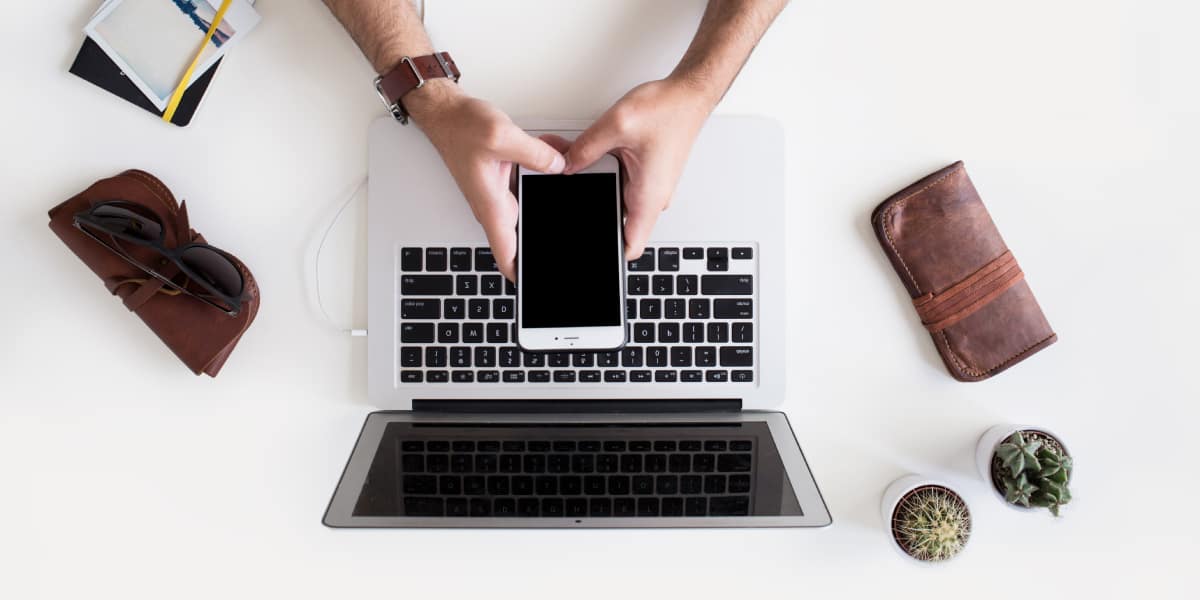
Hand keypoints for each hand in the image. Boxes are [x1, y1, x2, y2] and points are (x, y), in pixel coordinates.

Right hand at [407, 80, 565, 279]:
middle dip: (548, 231)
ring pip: (534, 203)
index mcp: (491, 205)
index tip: (538, 284)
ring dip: (550, 193)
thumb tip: (560, 166)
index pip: (506, 254)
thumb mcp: (502, 136)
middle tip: (573, 229)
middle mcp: (495, 204)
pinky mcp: (505, 178)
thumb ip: (536, 154)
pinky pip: (532, 182)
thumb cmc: (460, 127)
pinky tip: (558, 154)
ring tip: (568, 170)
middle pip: (526, 233)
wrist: (445, 112)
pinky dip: (546, 170)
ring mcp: (500, 192)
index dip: (521, 274)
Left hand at [563, 78, 714, 259]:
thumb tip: (564, 166)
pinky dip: (604, 172)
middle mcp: (651, 197)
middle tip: (569, 189)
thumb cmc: (669, 110)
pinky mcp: (646, 176)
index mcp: (648, 197)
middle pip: (614, 220)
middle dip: (590, 207)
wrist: (689, 96)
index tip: (588, 249)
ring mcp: (649, 188)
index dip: (608, 253)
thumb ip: (585, 149)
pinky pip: (620, 183)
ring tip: (578, 162)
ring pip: (614, 198)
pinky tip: (592, 156)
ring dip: (596, 185)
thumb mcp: (617, 126)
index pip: (630, 247)